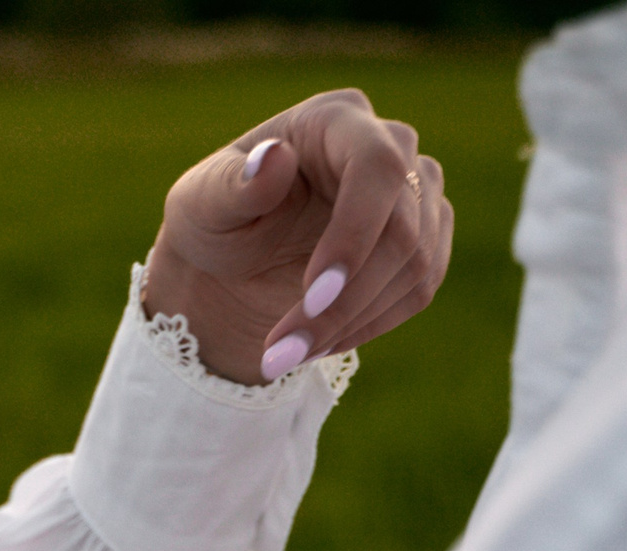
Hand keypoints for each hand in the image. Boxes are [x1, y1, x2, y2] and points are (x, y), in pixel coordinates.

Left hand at [144, 88, 452, 384]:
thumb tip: (275, 159)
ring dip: (352, 323)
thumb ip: (233, 185)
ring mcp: (415, 192)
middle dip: (344, 301)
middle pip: (402, 228)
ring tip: (286, 355)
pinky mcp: (425, 239)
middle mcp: (389, 145)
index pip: (377, 167)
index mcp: (334, 118)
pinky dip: (370, 326)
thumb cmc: (212, 221)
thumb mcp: (201, 205)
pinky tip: (319, 344)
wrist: (229, 265)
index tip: (314, 296)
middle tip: (283, 351)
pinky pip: (419, 289)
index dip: (355, 234)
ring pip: (416, 265)